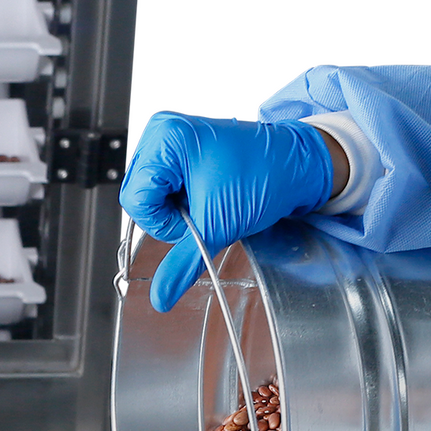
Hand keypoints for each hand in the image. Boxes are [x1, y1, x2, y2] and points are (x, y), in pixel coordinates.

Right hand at [120, 113, 334, 311]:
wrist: (295, 166)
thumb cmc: (264, 177)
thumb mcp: (217, 226)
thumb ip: (182, 263)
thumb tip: (159, 297)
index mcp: (164, 138)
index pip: (134, 199)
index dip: (162, 222)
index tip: (193, 221)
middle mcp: (162, 132)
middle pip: (139, 197)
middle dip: (169, 217)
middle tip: (203, 212)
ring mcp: (171, 140)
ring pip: (152, 196)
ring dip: (178, 211)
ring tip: (209, 202)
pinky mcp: (182, 152)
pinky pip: (167, 189)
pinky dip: (185, 203)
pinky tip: (207, 198)